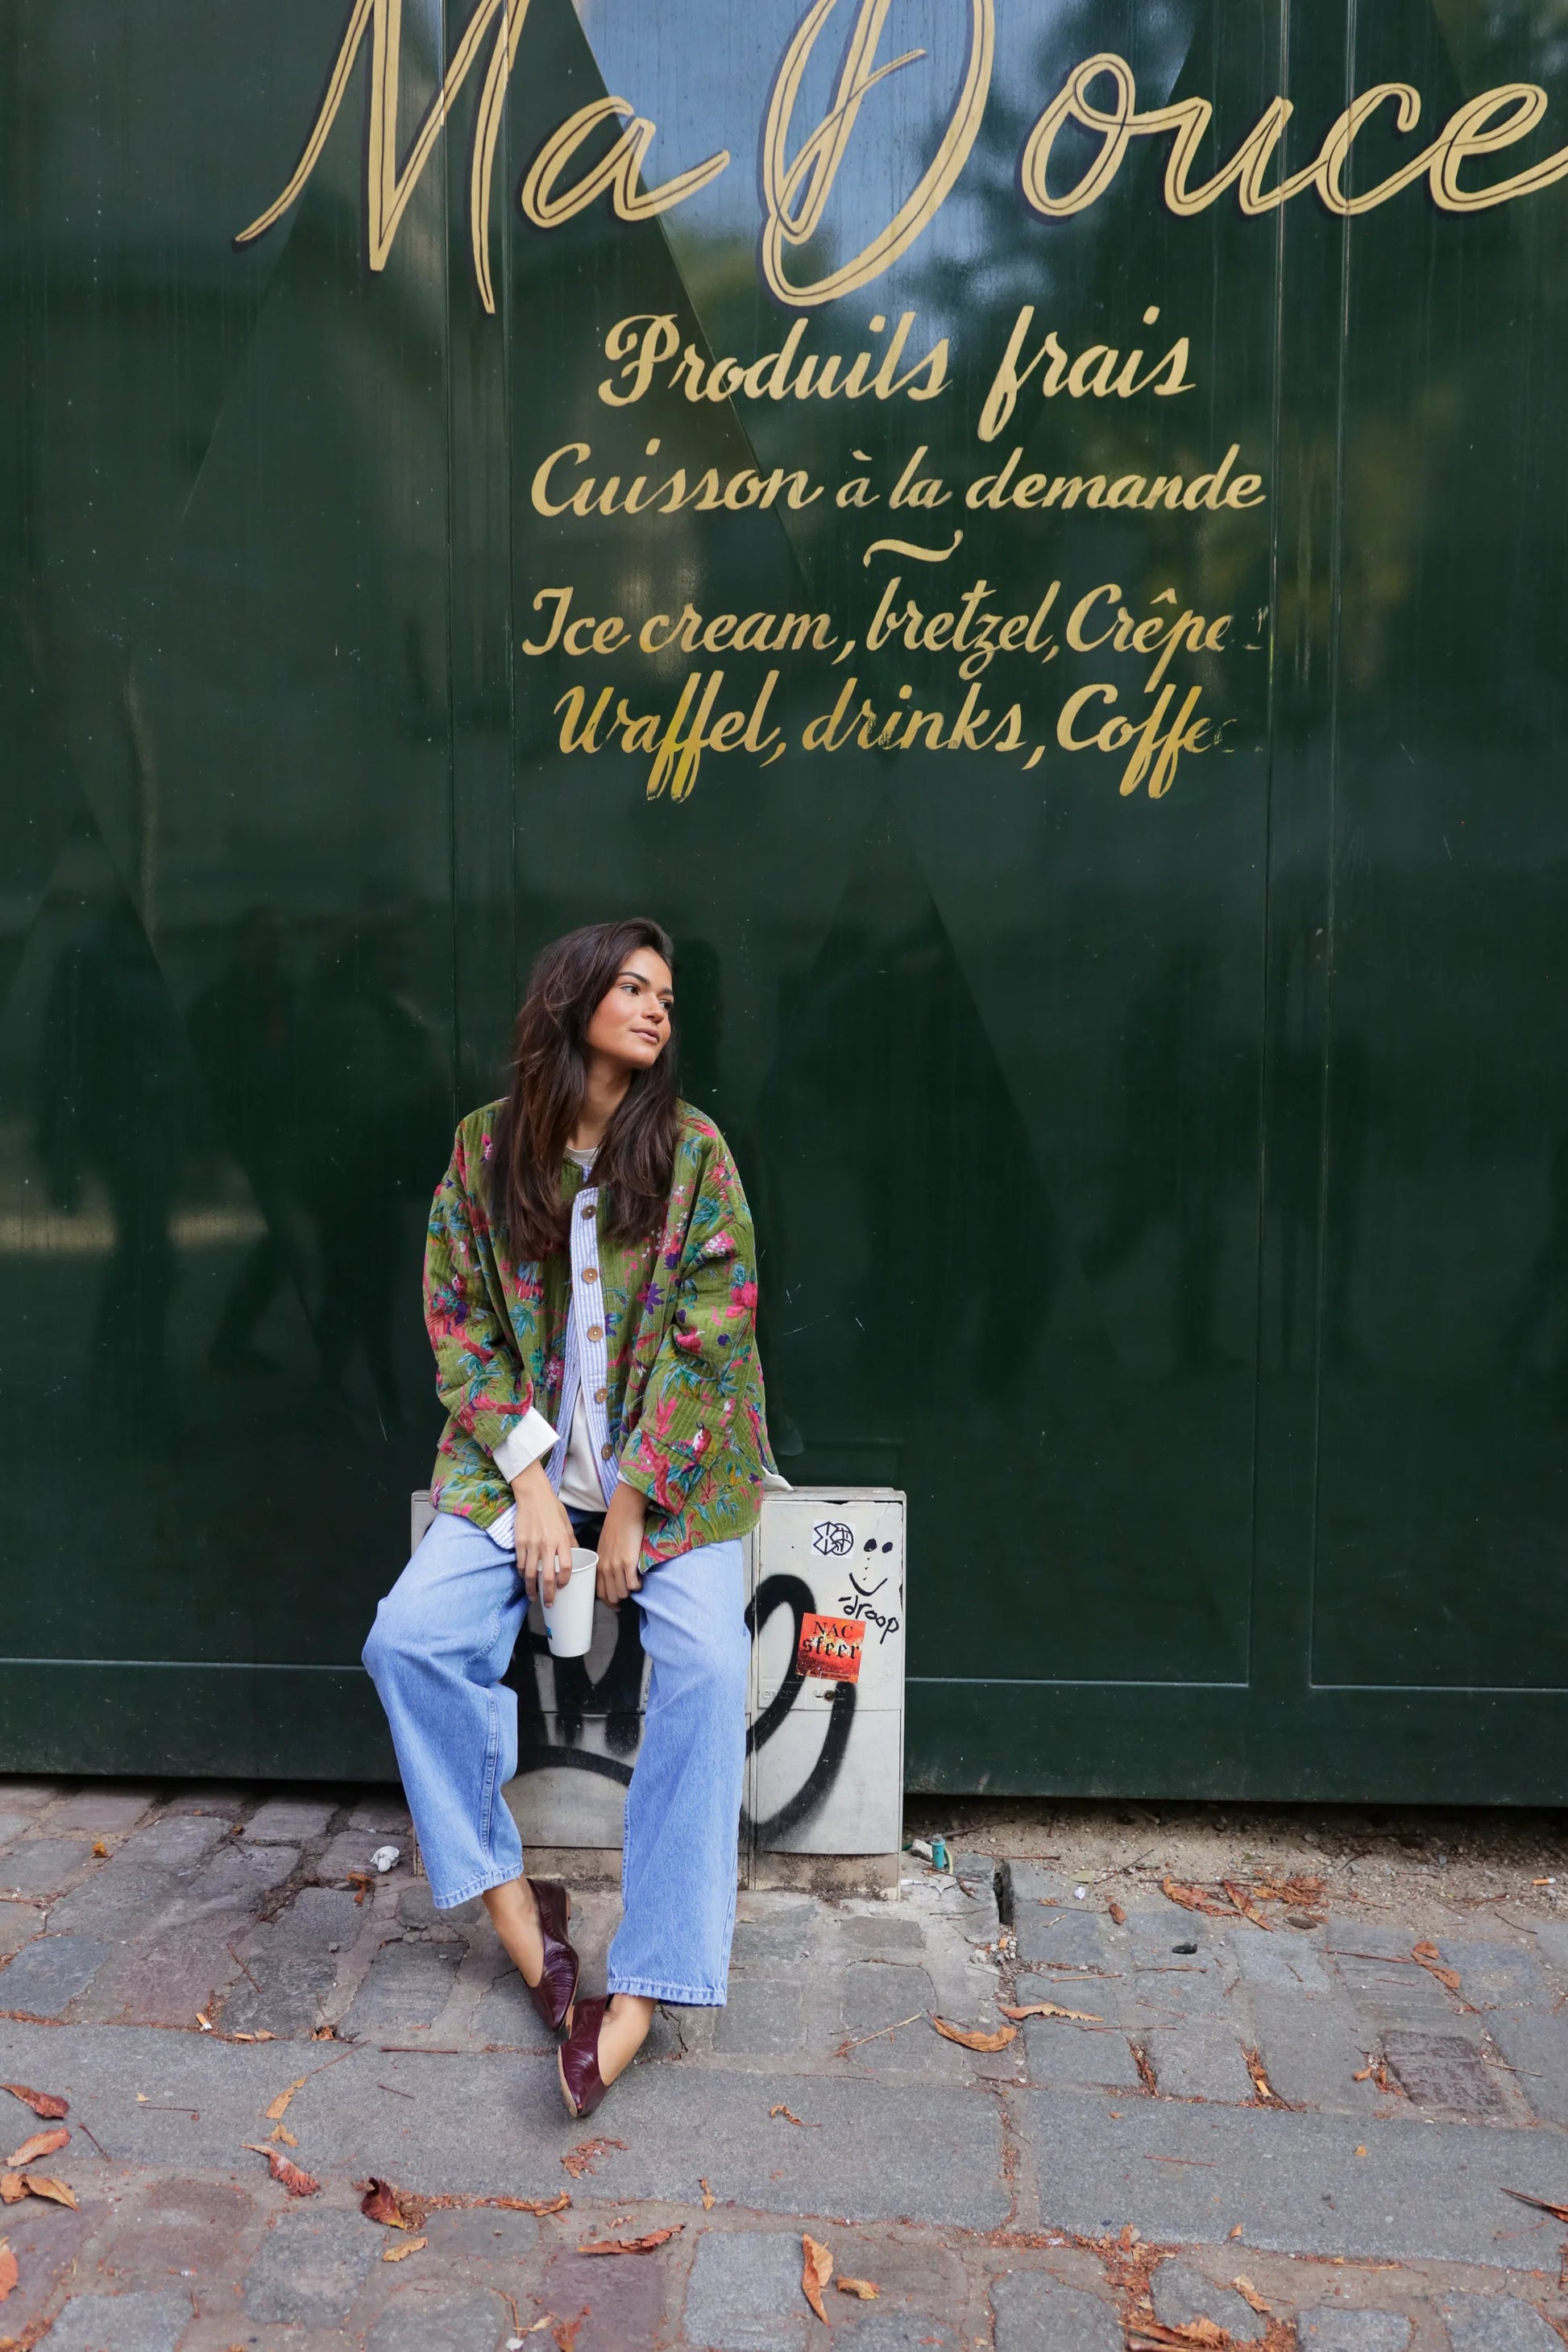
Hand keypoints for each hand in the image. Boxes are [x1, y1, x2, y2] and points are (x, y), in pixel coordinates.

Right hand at [510, 1460, 576, 1604]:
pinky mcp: (519, 1542)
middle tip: (549, 1603)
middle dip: (548, 1594)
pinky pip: (521, 1564)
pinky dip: (523, 1574)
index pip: (566, 1566)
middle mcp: (547, 1544)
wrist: (533, 1495)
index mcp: (562, 1540)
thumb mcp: (567, 1524)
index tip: (563, 1586)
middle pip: (547, 1576)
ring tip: (534, 1597)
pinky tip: (525, 1579)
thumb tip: (578, 1554)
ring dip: (532, 1589)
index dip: (565, 1580)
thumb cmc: (552, 1508)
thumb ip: (571, 1541)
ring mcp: (531, 1544)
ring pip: (531, 1574)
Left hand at [596, 1482, 647, 1605]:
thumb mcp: (604, 1546)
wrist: (624, 1512)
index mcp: (598, 1564)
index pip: (600, 1593)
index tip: (616, 1605)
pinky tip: (641, 1579)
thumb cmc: (616, 1526)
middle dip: (620, 1600)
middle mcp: (605, 1567)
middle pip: (612, 1596)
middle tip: (629, 1594)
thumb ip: (606, 1560)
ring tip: (636, 1584)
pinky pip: (633, 1584)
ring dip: (630, 1592)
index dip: (609, 1602)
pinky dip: (638, 1586)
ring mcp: (616, 1566)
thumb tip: (613, 1572)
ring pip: (623, 1593)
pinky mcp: (629, 1562)